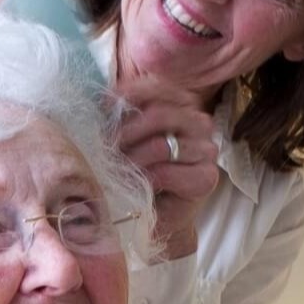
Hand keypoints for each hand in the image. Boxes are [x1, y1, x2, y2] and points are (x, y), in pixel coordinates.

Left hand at [115, 77, 219, 259]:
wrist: (151, 215)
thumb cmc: (136, 171)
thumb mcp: (125, 137)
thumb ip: (119, 115)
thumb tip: (96, 100)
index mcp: (181, 103)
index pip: (154, 88)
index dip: (124, 97)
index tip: (101, 110)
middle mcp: (199, 121)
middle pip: (158, 114)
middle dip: (123, 132)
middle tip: (102, 149)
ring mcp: (206, 149)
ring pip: (161, 145)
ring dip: (131, 159)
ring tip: (113, 169)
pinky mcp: (206, 178)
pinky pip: (167, 173)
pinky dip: (144, 179)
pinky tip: (133, 184)